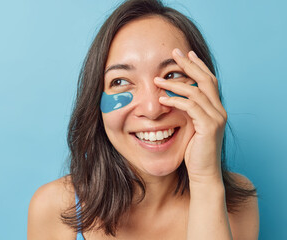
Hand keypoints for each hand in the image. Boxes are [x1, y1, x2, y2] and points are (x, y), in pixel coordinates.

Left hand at [154, 48, 226, 183]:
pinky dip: (176, 100)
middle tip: (174, 52)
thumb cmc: (194, 152)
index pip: (208, 80)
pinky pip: (191, 107)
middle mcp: (219, 110)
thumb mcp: (190, 127)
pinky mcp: (209, 126)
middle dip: (189, 64)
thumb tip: (171, 98)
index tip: (185, 54)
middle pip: (205, 79)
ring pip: (196, 91)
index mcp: (216, 108)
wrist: (203, 173)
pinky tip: (162, 99)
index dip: (197, 65)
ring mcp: (216, 118)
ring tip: (157, 80)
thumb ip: (186, 112)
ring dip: (175, 83)